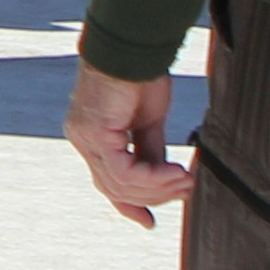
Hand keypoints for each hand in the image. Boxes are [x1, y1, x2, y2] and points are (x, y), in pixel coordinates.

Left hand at [65, 62, 195, 225]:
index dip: (128, 206)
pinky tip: (175, 172)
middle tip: (186, 189)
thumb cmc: (139, 75)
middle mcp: (83, 140)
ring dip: (158, 187)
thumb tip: (163, 181)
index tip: (149, 222)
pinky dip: (153, 177)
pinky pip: (124, 171)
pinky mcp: (95, 132)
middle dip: (154, 196)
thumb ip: (150, 153)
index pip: (107, 183)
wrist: (135, 47)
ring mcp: (85, 137)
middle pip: (114, 188)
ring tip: (185, 180)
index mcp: (92, 138)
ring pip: (120, 184)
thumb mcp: (148, 122)